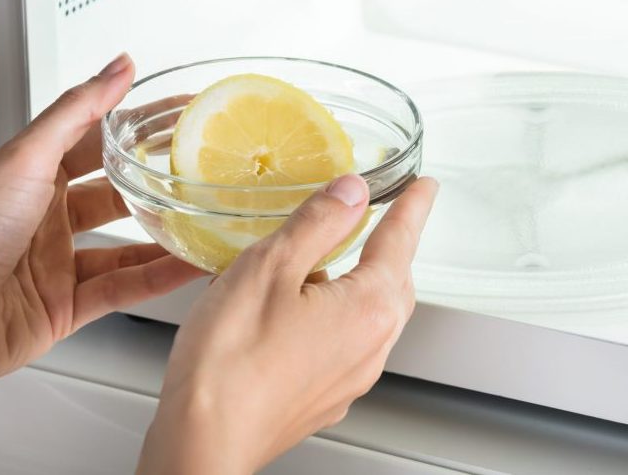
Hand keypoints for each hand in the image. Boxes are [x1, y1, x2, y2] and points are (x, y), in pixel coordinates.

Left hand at [0, 54, 204, 422]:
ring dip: (164, 235)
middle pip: (116, 193)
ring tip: (205, 222)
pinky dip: (158, 278)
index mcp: (30, 175)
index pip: (96, 140)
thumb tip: (116, 67)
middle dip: (157, 183)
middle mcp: (45, 217)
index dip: (138, 125)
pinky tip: (187, 267)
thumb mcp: (26, 158)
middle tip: (202, 171)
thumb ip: (77, 112)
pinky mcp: (66, 307)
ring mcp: (57, 263)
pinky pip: (124, 287)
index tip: (180, 113)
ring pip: (126, 244)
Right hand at [138, 173, 438, 474]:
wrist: (203, 440)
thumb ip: (317, 222)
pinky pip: (344, 345)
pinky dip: (333, 316)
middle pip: (393, 282)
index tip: (423, 187)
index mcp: (367, 308)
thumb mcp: (270, 266)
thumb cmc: (230, 362)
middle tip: (385, 218)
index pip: (400, 241)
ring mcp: (349, 378)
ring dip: (358, 283)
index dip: (412, 207)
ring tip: (325, 261)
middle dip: (391, 247)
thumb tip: (351, 191)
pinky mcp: (322, 398)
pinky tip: (296, 311)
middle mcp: (370, 347)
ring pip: (368, 316)